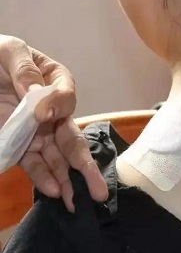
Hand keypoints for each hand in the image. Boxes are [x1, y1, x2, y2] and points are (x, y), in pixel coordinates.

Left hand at [0, 35, 106, 210]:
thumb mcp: (9, 51)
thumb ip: (25, 69)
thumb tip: (38, 99)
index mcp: (55, 83)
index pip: (67, 98)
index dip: (59, 107)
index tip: (41, 114)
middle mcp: (53, 113)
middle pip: (72, 140)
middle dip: (86, 166)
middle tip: (99, 189)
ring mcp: (38, 133)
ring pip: (58, 159)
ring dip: (68, 181)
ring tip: (76, 202)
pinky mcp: (20, 146)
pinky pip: (34, 164)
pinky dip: (43, 178)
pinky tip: (53, 191)